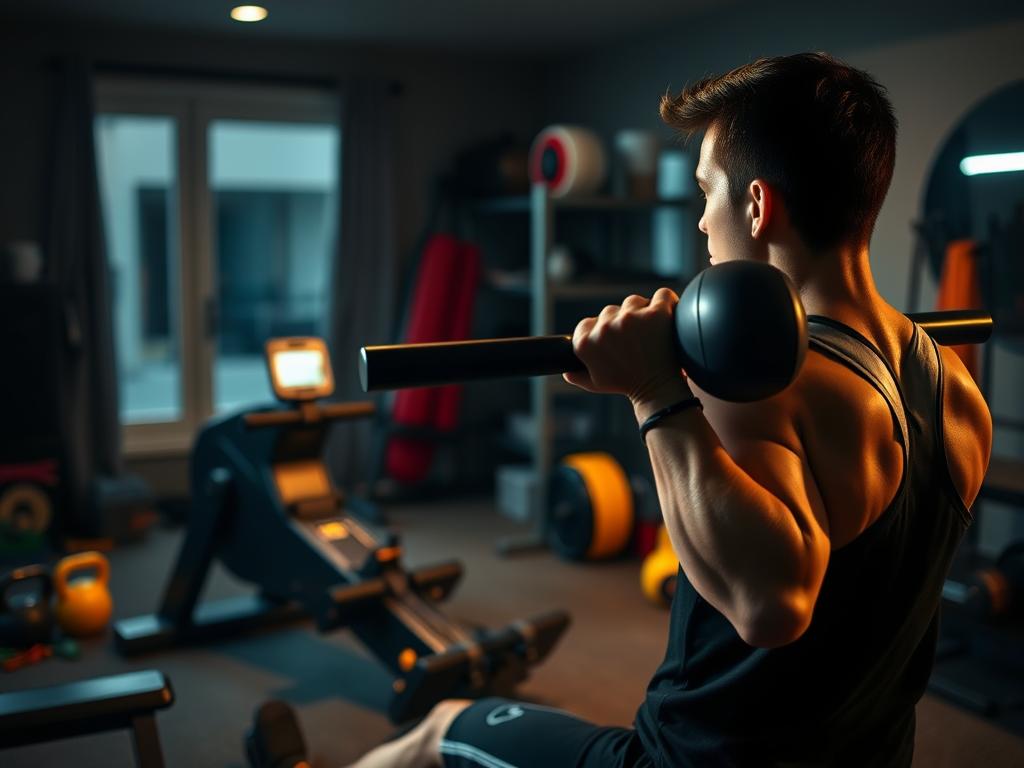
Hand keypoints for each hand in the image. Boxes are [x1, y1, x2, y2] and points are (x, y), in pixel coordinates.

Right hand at [563, 287, 690, 410]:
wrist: (657, 390)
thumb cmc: (626, 385)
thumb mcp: (595, 384)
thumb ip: (578, 375)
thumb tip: (567, 372)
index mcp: (586, 342)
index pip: (587, 323)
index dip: (600, 329)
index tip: (614, 338)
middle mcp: (605, 327)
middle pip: (611, 311)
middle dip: (621, 322)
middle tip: (634, 339)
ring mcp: (631, 318)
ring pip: (633, 302)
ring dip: (641, 312)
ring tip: (649, 331)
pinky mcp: (657, 313)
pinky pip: (662, 295)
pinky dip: (667, 301)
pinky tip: (667, 314)